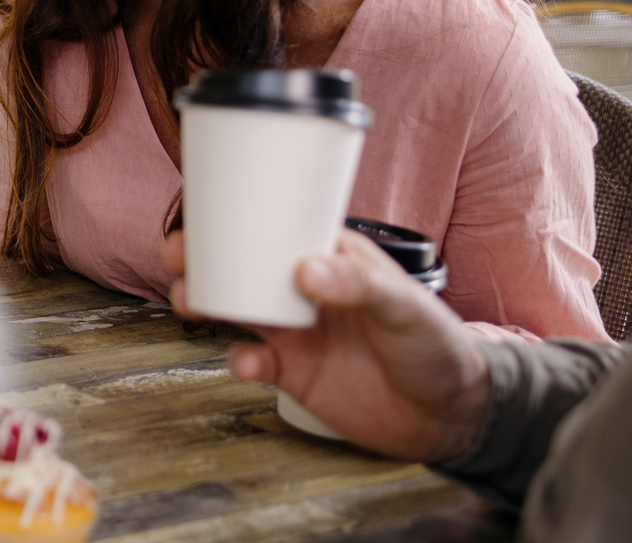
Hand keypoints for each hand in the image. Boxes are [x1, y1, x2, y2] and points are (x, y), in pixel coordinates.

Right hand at [163, 228, 491, 462]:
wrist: (452, 417)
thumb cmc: (439, 347)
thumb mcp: (405, 306)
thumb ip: (358, 286)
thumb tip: (306, 270)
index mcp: (332, 258)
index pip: (279, 228)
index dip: (238, 218)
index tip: (204, 215)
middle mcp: (306, 290)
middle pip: (241, 266)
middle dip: (204, 259)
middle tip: (179, 257)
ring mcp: (296, 331)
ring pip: (235, 308)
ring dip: (206, 303)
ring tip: (190, 303)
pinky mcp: (292, 373)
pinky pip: (251, 360)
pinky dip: (239, 360)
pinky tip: (247, 362)